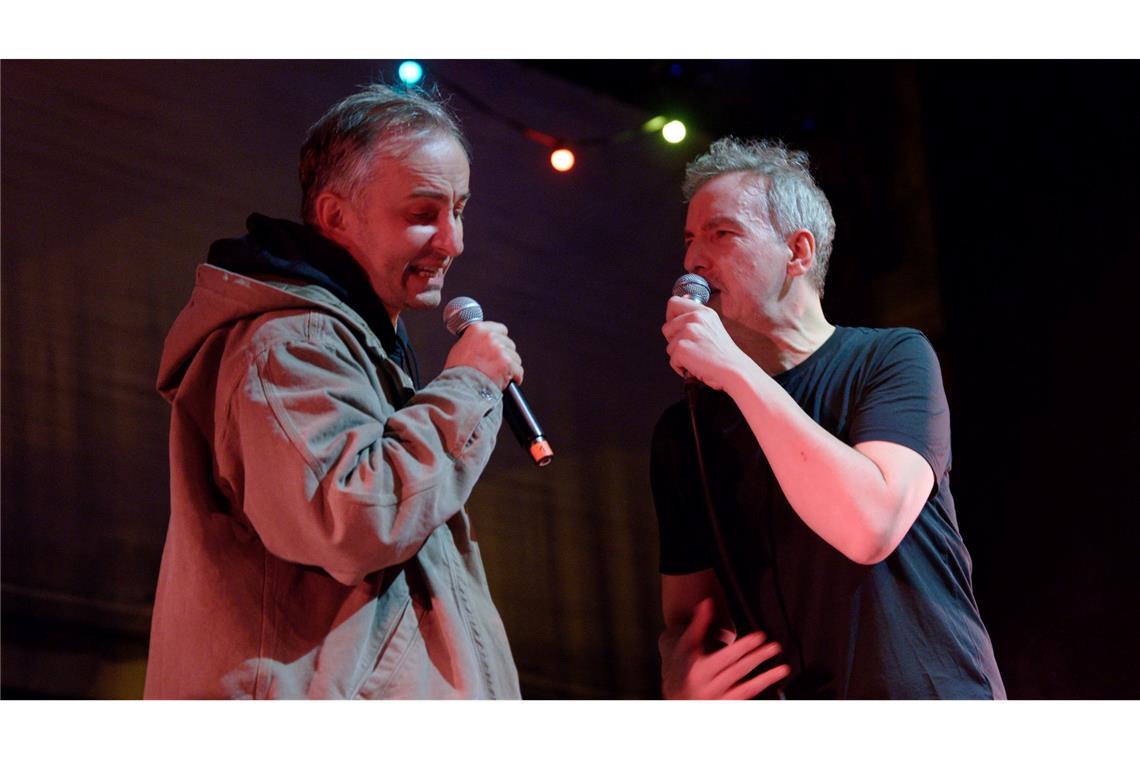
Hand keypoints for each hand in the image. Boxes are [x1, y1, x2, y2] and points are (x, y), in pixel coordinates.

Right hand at [444, 321, 522, 389]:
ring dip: (510, 368)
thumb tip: (483, 343)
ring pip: (515, 358)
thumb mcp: (460, 348)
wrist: (461, 388)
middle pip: (509, 344)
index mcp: (478, 329)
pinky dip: (514, 378)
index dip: (500, 341)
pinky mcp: (507, 364)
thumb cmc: (458, 372)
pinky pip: (519, 371)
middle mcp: (490, 337)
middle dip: (505, 355)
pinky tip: (505, 382)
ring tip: (497, 376)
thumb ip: (475, 341)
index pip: (501, 329)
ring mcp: (500, 350)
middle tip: (495, 366)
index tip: (498, 348)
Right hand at [660, 598, 789, 699]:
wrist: (675, 693)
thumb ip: (698, 623)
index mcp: (698, 669)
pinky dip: (759, 689)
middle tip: (775, 646)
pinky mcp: (724, 707)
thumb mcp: (687, 644)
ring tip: (784, 668)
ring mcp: (717, 699)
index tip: (761, 636)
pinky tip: (772, 681)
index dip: (745, 645)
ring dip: (766, 678)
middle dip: (758, 657)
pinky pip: (745, 698)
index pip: (727, 656)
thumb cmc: (683, 663)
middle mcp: (708, 686)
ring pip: (746, 687)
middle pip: (738, 670)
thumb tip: (706, 602)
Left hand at [661, 296, 747, 390]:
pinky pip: (672, 360)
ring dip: (679, 356)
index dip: (671, 317)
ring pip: (669, 346)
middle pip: (666, 327)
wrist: (734, 371)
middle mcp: (695, 318)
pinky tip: (696, 367)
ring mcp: (688, 331)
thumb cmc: (724, 355)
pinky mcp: (682, 347)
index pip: (674, 302)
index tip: (677, 328)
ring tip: (697, 358)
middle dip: (673, 341)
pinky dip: (681, 367)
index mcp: (704, 312)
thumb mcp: (712, 327)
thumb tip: (676, 314)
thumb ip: (695, 320)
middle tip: (691, 349)